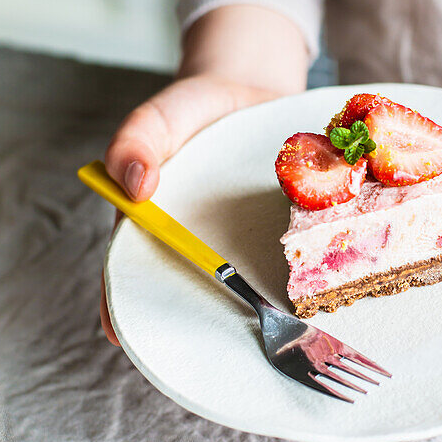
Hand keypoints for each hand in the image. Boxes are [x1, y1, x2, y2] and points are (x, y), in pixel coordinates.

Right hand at [99, 5, 307, 343]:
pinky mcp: (279, 238)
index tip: (121, 336)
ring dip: (257, 315)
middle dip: (201, 326)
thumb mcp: (162, 114)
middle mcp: (198, 247)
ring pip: (243, 291)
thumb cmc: (197, 108)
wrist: (254, 91)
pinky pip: (287, 264)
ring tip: (274, 341)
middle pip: (191, 296)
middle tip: (216, 350)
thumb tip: (135, 185)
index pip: (131, 274)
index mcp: (156, 227)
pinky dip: (300, 281)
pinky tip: (319, 300)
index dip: (123, 309)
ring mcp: (240, 248)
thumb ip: (138, 139)